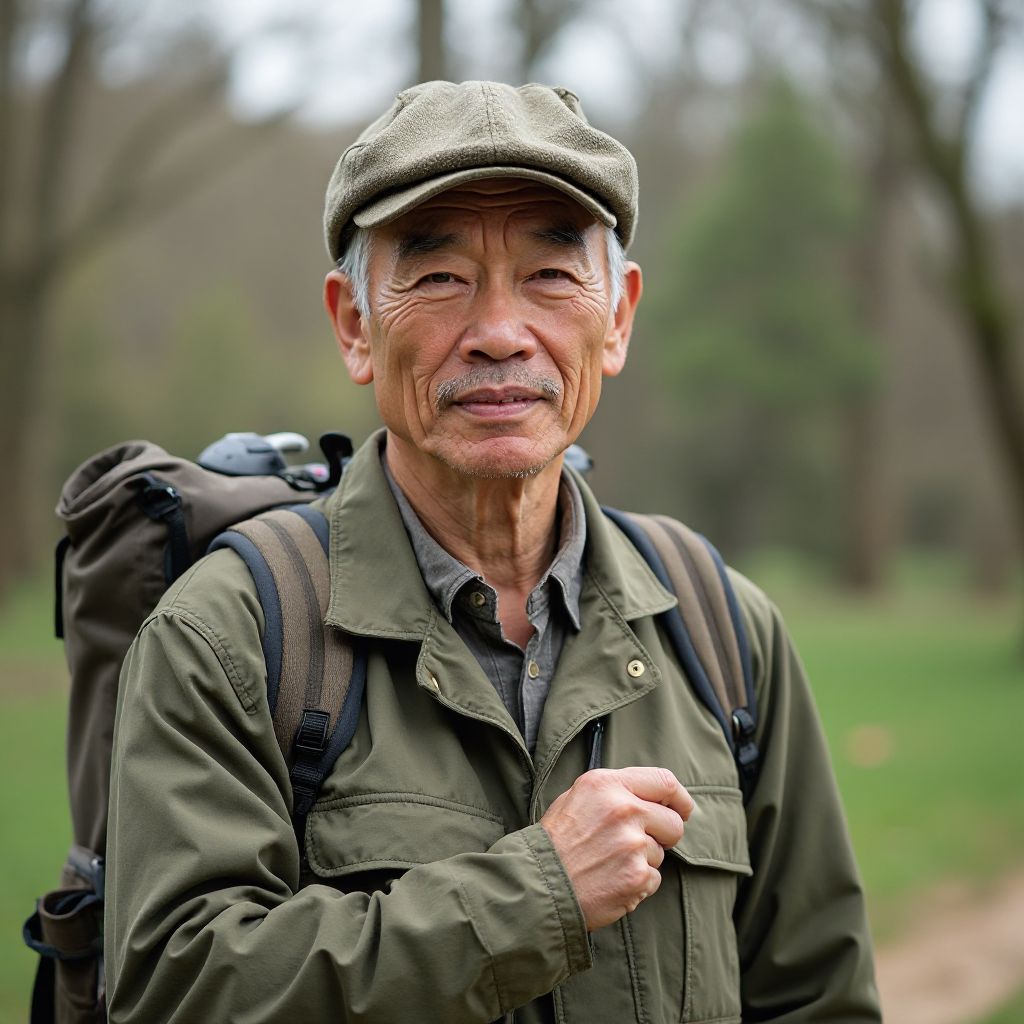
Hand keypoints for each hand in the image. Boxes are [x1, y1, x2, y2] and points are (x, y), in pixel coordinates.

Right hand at [539, 767, 694, 930]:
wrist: (538, 884)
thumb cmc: (556, 840)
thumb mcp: (578, 797)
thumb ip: (615, 790)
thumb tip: (652, 795)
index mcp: (607, 784)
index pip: (665, 781)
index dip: (680, 798)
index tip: (682, 809)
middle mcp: (624, 809)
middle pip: (673, 822)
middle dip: (664, 835)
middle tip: (640, 843)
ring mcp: (632, 845)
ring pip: (660, 853)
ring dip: (642, 860)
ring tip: (609, 863)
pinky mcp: (637, 877)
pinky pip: (653, 879)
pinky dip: (637, 884)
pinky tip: (611, 880)